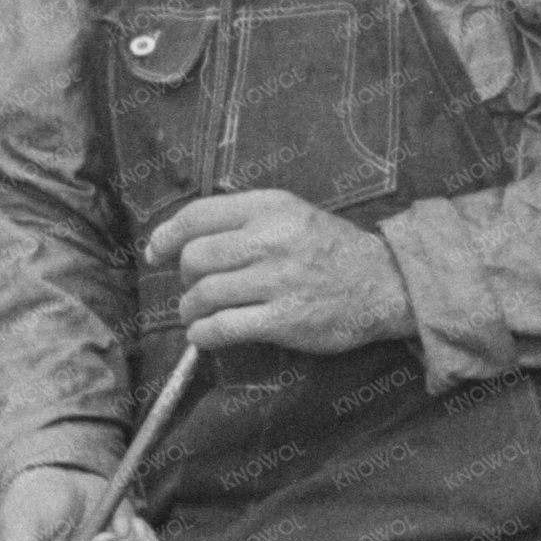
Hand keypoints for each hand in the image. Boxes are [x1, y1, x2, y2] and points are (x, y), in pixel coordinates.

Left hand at [142, 187, 413, 354]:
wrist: (384, 284)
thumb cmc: (331, 249)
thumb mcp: (293, 213)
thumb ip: (246, 217)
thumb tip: (185, 236)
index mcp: (271, 207)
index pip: (198, 215)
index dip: (166, 235)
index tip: (155, 252)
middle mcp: (272, 239)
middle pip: (195, 257)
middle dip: (184, 277)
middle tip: (195, 286)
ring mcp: (278, 281)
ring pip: (204, 294)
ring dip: (191, 309)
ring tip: (198, 313)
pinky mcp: (283, 320)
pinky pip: (222, 328)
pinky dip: (203, 334)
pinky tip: (205, 334)